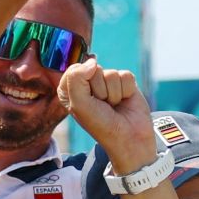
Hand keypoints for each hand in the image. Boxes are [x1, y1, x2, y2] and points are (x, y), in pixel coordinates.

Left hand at [58, 59, 154, 173]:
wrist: (127, 136)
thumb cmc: (99, 123)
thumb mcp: (79, 104)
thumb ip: (76, 79)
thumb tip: (92, 61)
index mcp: (70, 89)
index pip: (74, 70)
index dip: (82, 86)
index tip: (86, 102)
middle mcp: (87, 84)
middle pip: (93, 70)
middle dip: (99, 90)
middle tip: (102, 105)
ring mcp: (107, 82)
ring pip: (110, 73)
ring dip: (113, 93)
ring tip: (113, 105)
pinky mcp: (124, 82)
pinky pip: (125, 75)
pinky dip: (125, 90)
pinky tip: (124, 101)